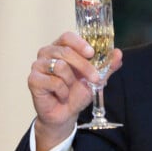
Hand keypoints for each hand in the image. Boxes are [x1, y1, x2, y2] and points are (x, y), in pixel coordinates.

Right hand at [28, 31, 122, 150]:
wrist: (66, 114)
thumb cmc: (77, 92)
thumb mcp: (96, 78)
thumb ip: (107, 66)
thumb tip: (118, 53)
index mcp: (61, 47)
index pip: (67, 37)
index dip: (80, 43)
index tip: (92, 53)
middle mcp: (47, 53)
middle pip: (66, 52)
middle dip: (84, 66)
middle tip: (94, 78)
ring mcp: (38, 65)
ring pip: (60, 66)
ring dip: (71, 81)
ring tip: (70, 88)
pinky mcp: (33, 80)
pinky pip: (52, 81)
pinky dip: (62, 91)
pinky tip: (62, 95)